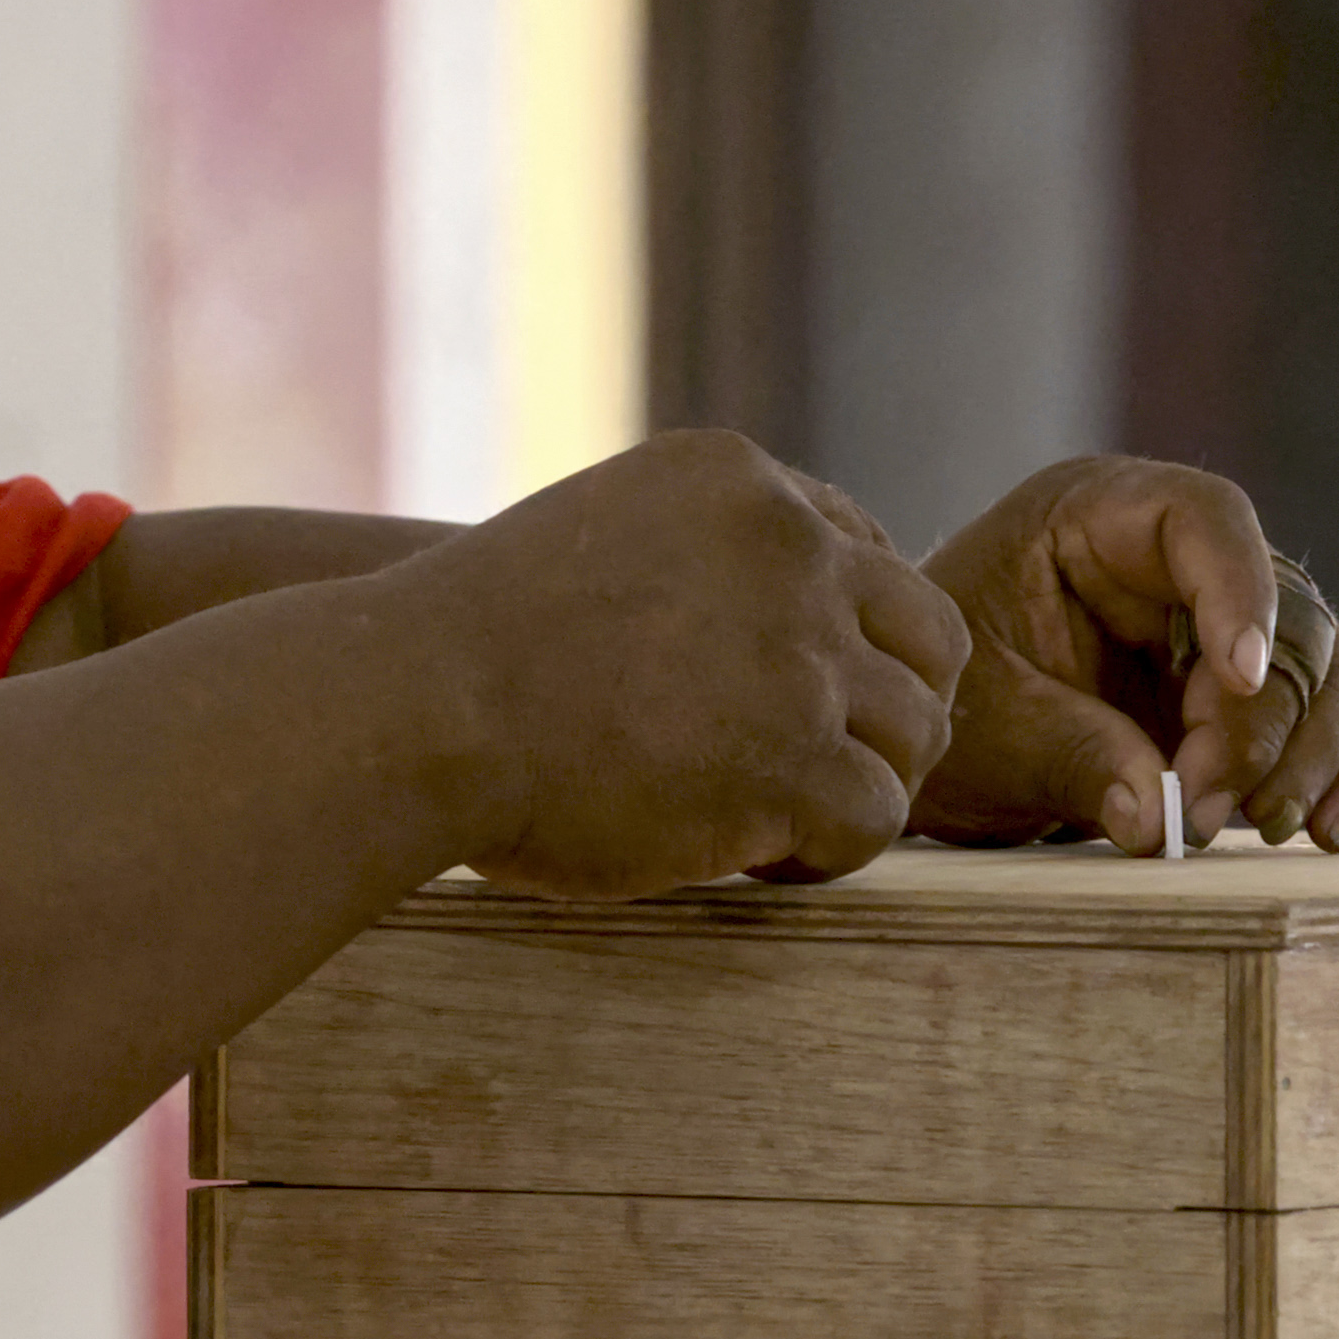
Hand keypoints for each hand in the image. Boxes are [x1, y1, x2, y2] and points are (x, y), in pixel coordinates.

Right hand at [411, 432, 969, 897]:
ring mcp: (802, 653)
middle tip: (826, 768)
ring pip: (912, 733)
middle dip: (890, 708)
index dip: (847, 638)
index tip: (798, 696)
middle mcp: (790, 547)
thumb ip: (693, 564)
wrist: (413, 708)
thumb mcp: (595, 540)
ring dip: (856, 783)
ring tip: (778, 821)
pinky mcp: (795, 759)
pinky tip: (761, 859)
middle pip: (925, 636)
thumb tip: (758, 649)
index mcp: (738, 479)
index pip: (862, 552)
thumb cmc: (467, 650)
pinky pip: (876, 817)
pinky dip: (830, 851)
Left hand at [906, 457, 1338, 853]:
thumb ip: (1070, 757)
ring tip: (1270, 826)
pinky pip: (1329, 720)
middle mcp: (1180, 560)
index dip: (1240, 591)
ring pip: (1323, 671)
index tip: (1235, 680)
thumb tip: (1155, 817)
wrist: (935, 748)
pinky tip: (1329, 831)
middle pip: (1282, 612)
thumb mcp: (987, 728)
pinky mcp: (1249, 699)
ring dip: (1310, 754)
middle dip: (1259, 720)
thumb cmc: (948, 708)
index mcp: (1100, 517)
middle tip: (1205, 805)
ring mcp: (1225, 628)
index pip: (1205, 519)